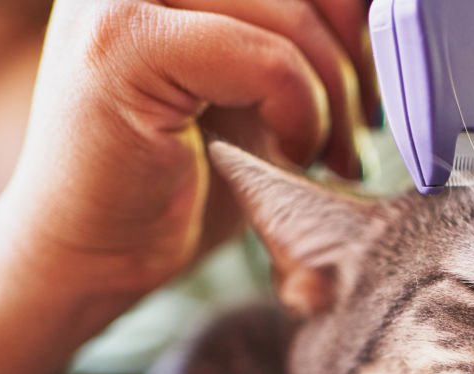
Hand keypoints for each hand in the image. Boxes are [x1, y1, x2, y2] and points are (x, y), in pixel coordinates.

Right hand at [0, 0, 377, 298]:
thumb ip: (303, 38)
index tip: (369, 89)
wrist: (91, 251)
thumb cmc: (181, 177)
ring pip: (294, 18)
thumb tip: (382, 13)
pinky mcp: (122, 41)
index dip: (357, 17)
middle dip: (356, 60)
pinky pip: (269, 60)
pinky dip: (301, 113)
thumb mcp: (259, 88)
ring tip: (327, 157)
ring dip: (334, 99)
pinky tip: (289, 155)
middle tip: (359, 131)